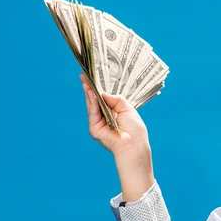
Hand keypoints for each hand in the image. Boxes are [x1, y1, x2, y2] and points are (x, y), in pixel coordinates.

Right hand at [81, 74, 154, 201]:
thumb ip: (116, 99)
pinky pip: (92, 112)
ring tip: (86, 80)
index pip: (104, 98)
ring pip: (92, 105)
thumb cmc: (135, 129)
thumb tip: (103, 93)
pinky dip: (91, 101)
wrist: (134, 145)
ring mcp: (99, 123)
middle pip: (96, 100)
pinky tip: (90, 92)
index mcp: (115, 113)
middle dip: (91, 88)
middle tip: (85, 74)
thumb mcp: (128, 109)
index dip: (100, 88)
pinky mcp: (95, 129)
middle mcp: (105, 118)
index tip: (94, 77)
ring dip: (89, 92)